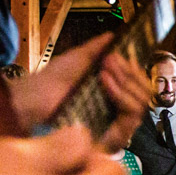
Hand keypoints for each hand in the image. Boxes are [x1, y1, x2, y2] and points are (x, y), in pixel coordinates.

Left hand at [7, 35, 147, 148]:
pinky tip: (105, 82)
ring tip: (105, 71)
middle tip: (111, 62)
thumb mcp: (76, 59)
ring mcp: (114, 127)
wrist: (30, 99)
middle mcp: (116, 114)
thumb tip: (114, 35)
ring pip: (141, 105)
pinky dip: (121, 96)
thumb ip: (97, 49)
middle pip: (145, 95)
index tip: (120, 55)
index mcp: (111, 97)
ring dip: (126, 82)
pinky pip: (131, 118)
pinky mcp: (109, 139)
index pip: (140, 86)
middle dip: (131, 73)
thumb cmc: (49, 82)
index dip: (134, 70)